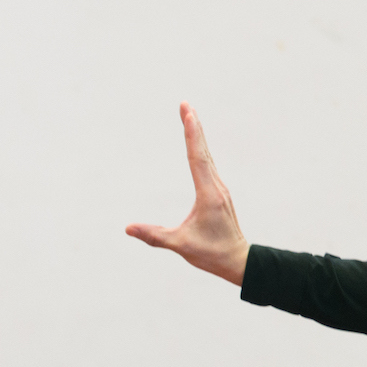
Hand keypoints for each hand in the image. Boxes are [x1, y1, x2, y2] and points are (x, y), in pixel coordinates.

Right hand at [125, 104, 251, 285]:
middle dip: (193, 127)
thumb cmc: (211, 254)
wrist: (238, 261)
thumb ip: (155, 236)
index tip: (188, 113)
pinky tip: (197, 147)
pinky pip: (208, 166)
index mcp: (209, 195)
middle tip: (185, 104)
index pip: (197, 158)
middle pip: (203, 151)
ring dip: (198, 137)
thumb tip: (128, 228)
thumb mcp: (181, 244)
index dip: (192, 134)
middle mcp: (216, 187)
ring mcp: (219, 190)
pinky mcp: (218, 195)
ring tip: (189, 117)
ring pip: (207, 157)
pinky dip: (200, 151)